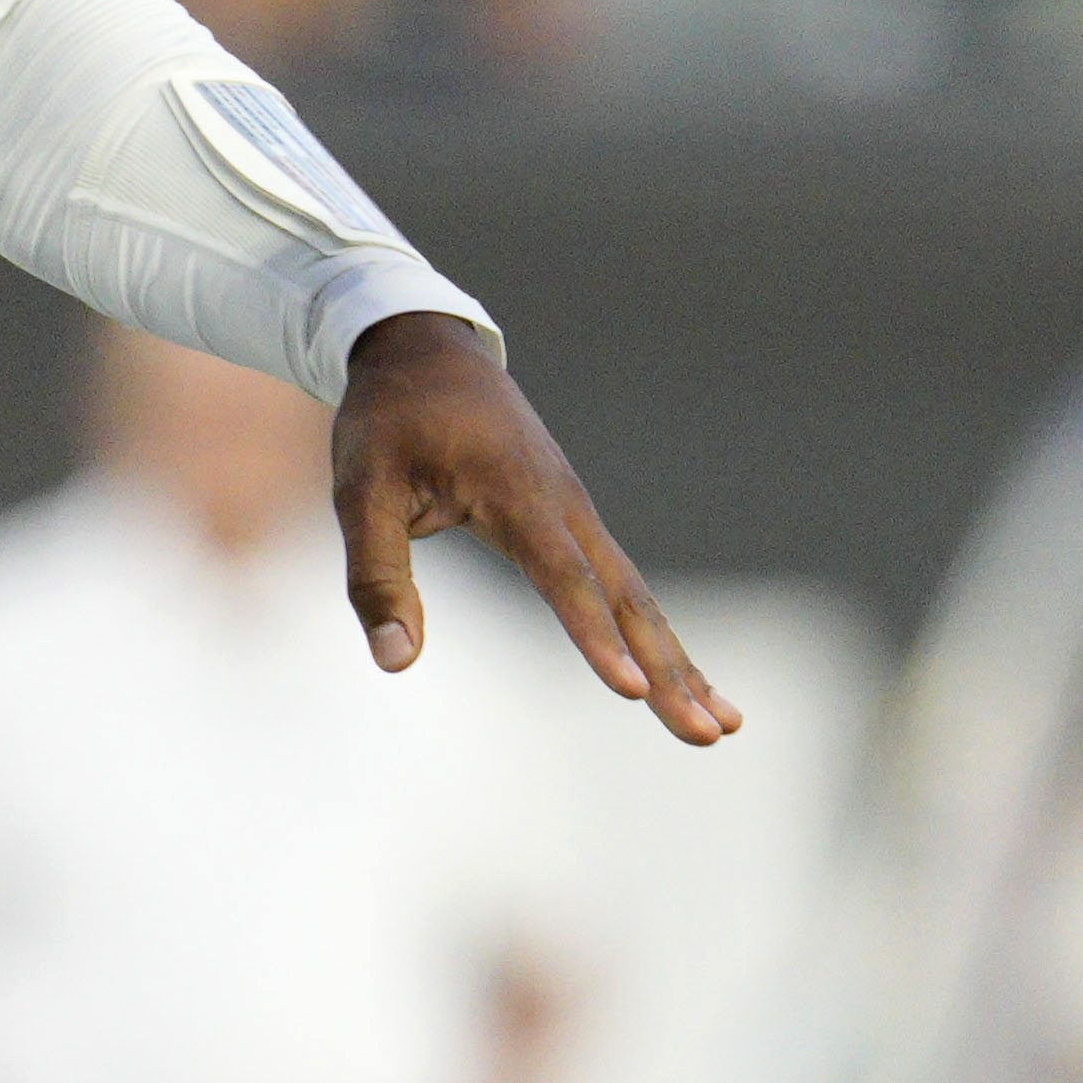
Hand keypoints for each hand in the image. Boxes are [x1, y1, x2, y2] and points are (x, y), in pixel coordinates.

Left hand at [330, 316, 726, 746]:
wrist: (424, 348)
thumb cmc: (388, 420)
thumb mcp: (359, 490)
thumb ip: (376, 575)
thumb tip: (396, 662)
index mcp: (516, 494)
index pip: (565, 579)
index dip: (597, 638)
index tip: (635, 692)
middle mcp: (564, 506)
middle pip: (628, 600)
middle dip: (672, 671)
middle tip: (711, 734)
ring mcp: (577, 512)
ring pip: (638, 598)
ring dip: (680, 662)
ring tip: (723, 725)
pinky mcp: (572, 521)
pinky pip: (620, 586)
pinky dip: (653, 634)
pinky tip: (675, 678)